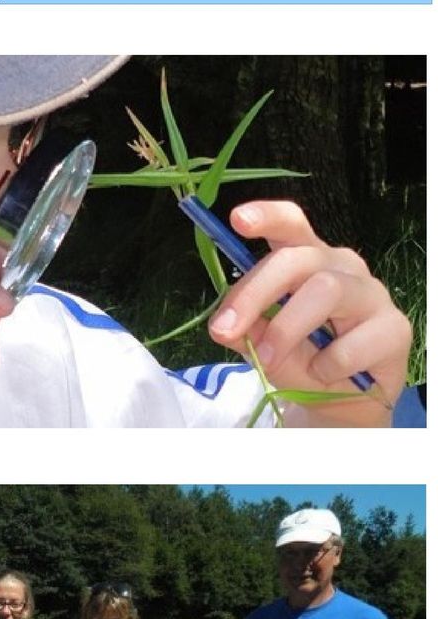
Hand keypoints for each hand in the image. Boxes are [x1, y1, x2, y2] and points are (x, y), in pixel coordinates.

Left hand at [207, 201, 411, 425]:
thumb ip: (246, 331)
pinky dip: (325, 366)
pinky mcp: (395, 329)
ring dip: (286, 330)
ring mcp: (372, 295)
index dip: (267, 217)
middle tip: (224, 330)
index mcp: (309, 261)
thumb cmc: (304, 361)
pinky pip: (351, 344)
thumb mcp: (263, 346)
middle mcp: (342, 268)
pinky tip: (325, 376)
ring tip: (269, 362)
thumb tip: (224, 325)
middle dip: (256, 293)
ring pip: (326, 290)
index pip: (292, 226)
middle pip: (299, 260)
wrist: (344, 402)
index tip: (238, 220)